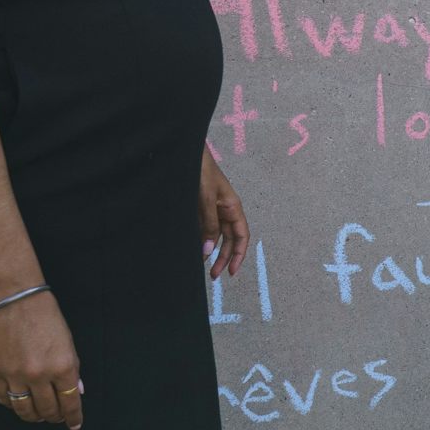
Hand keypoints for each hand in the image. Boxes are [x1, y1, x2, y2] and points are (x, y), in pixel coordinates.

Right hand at [0, 290, 82, 428]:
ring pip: (24, 410)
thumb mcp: (67, 340)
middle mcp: (39, 375)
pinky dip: (12, 405)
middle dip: (54, 416)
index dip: (73, 417)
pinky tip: (18, 402)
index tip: (74, 424)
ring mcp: (14, 376)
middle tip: (56, 417)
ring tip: (38, 413)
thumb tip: (76, 391)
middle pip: (47, 409)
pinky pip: (4, 399)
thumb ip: (72, 368)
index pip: (70, 402)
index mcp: (62, 365)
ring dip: (34, 415)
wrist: (14, 297)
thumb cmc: (45, 315)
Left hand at [200, 148, 249, 279]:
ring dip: (212, 251)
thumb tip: (209, 250)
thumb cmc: (201, 171)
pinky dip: (202, 240)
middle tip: (213, 276)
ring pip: (216, 236)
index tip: (231, 272)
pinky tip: (195, 249)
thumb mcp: (207, 199)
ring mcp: (213, 209)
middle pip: (229, 240)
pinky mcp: (201, 208)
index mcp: (233, 208)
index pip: (241, 237)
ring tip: (203, 266)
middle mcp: (225, 211)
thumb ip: (209, 224)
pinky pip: (204, 228)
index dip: (238, 255)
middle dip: (223, 258)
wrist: (188, 154)